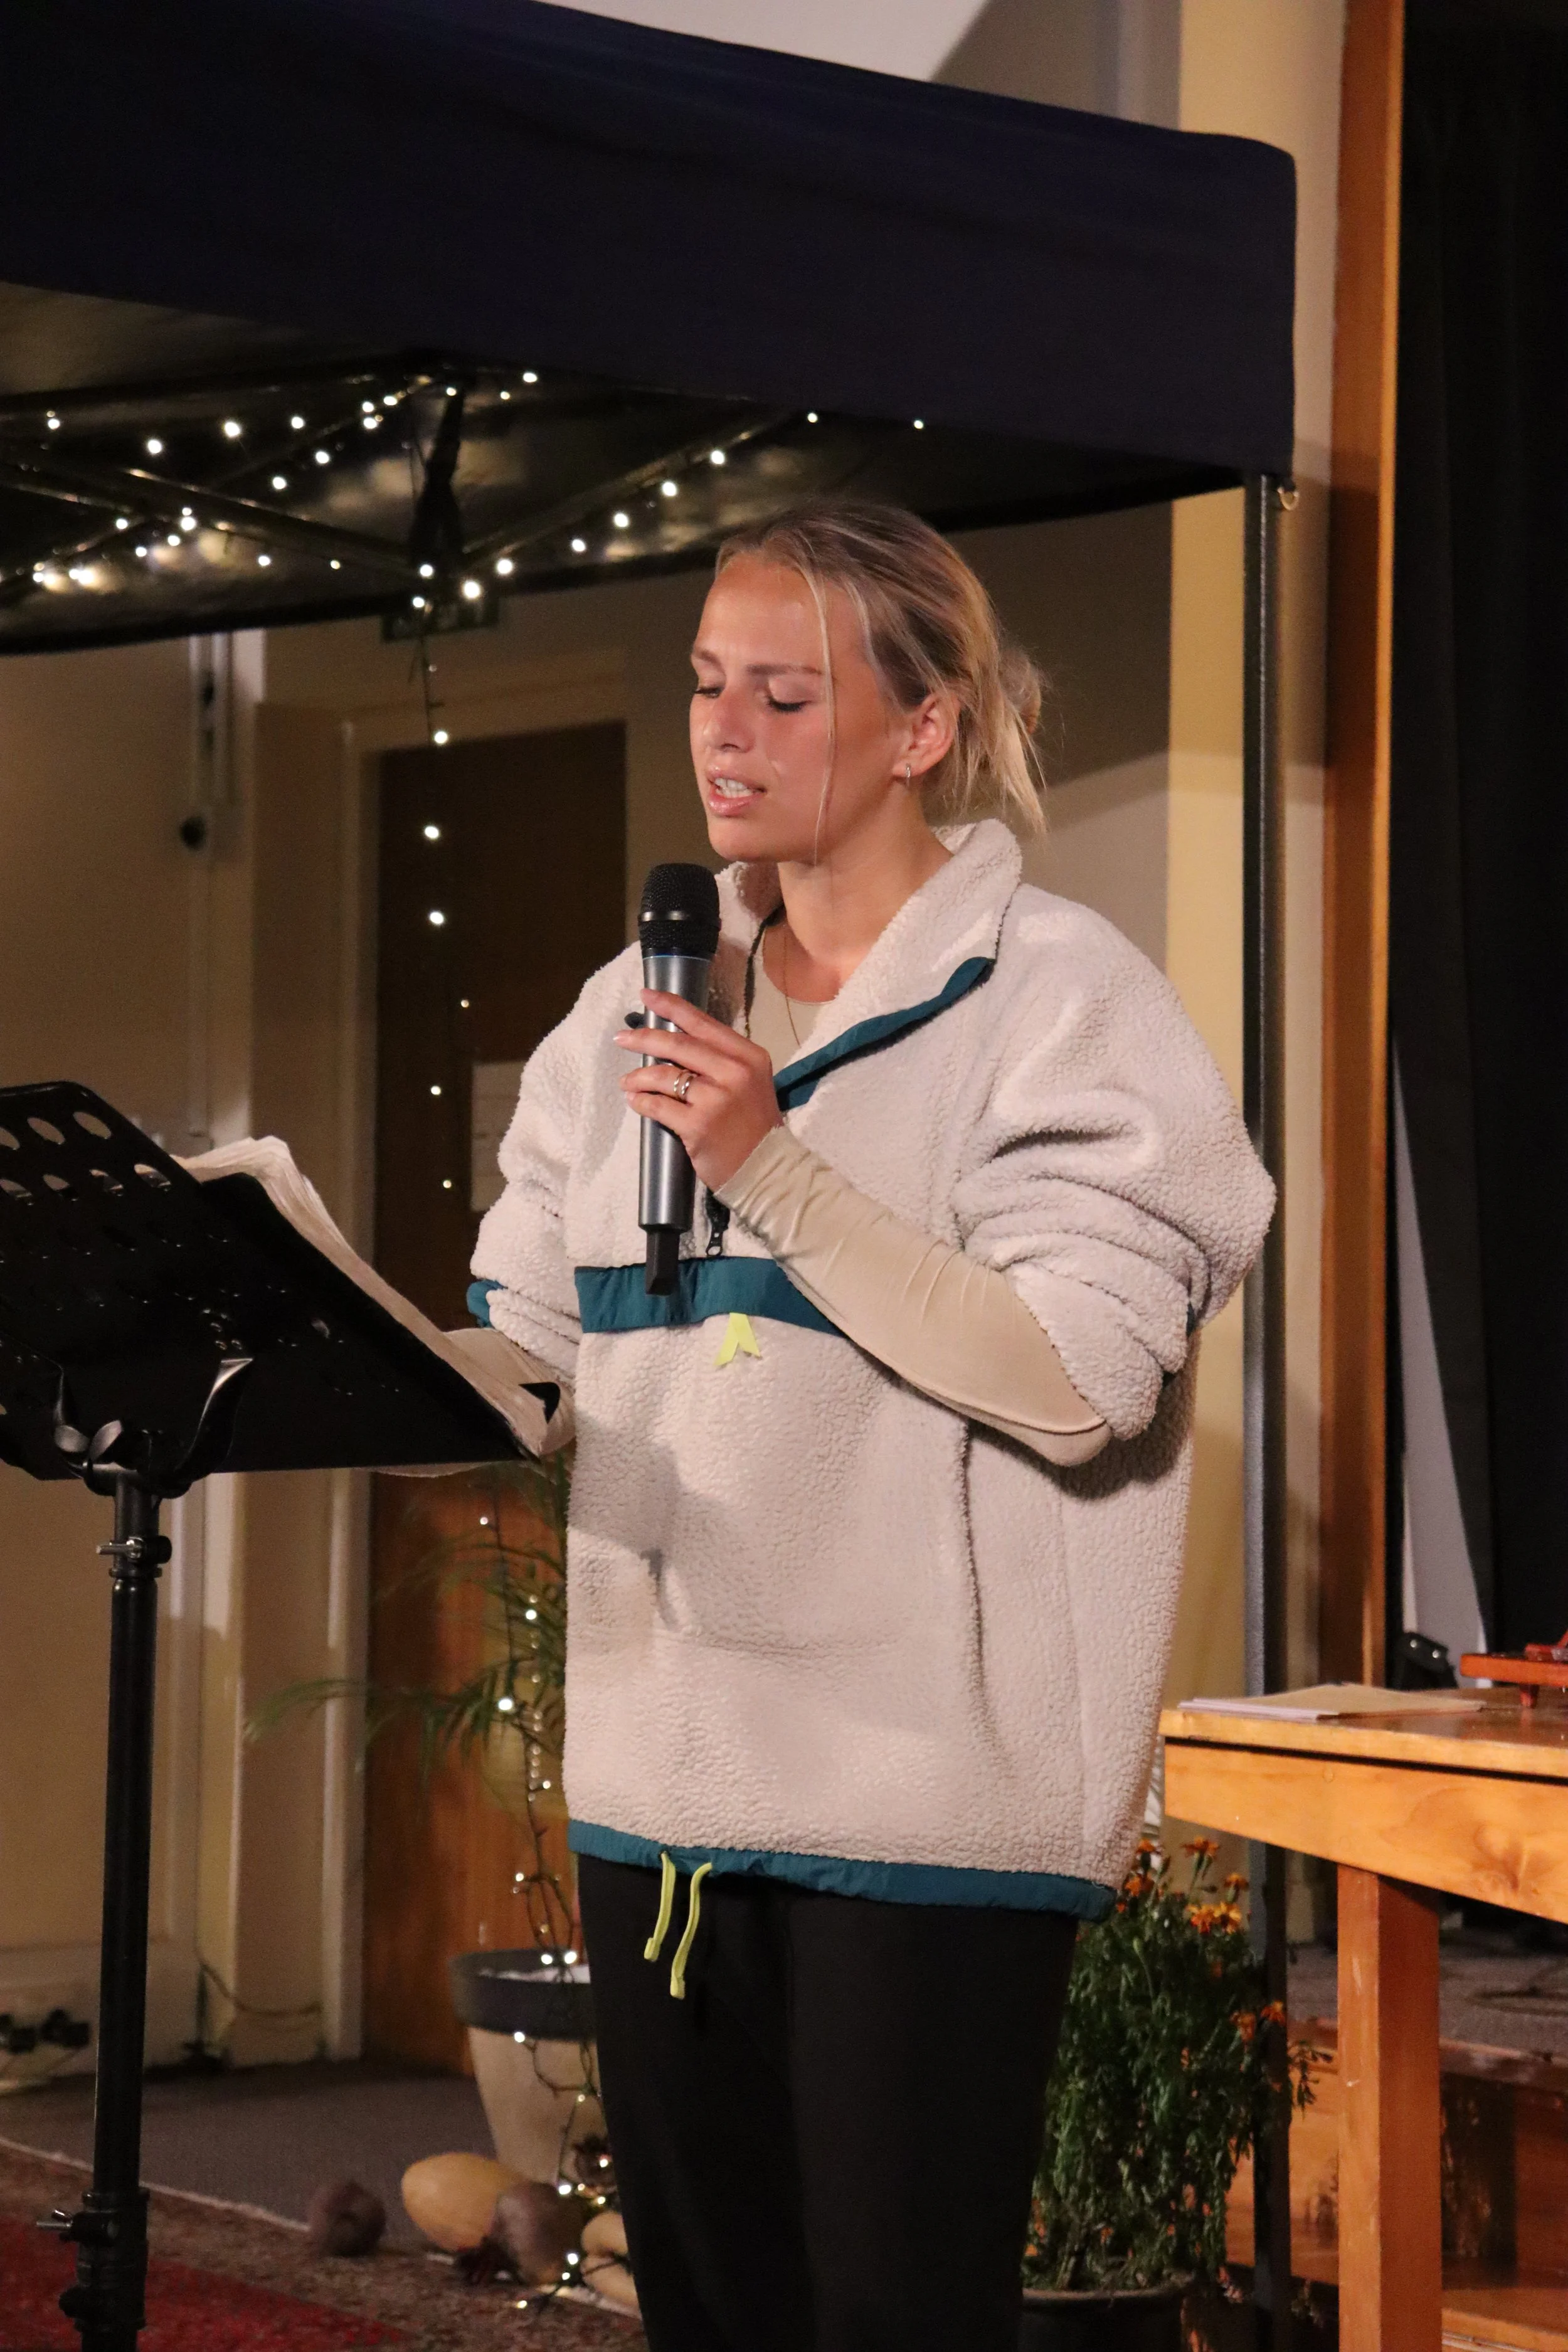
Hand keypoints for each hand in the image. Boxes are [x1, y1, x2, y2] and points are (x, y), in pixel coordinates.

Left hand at [615, 990, 782, 1190]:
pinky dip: (641, 1102)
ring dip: (638, 1077)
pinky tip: (636, 1101)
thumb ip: (721, 1061)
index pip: (703, 1023)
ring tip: (628, 1082)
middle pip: (677, 1045)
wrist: (767, 1169)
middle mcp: (734, 1072)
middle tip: (621, 1039)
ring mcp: (715, 1099)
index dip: (671, 1007)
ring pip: (663, 1076)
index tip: (646, 996)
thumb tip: (675, 1043)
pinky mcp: (698, 1126)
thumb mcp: (750, 1082)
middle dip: (643, 1038)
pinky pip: (657, 1106)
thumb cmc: (754, 1125)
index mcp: (749, 1056)